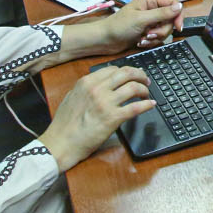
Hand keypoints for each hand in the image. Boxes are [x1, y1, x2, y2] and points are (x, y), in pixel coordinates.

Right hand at [37, 66, 152, 169]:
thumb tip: (100, 84)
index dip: (127, 71)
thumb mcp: (72, 97)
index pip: (113, 69)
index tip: (132, 76)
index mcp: (87, 82)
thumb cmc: (63, 124)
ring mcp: (106, 103)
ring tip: (147, 94)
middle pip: (127, 73)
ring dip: (144, 89)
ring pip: (133, 87)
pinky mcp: (113, 118)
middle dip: (140, 75)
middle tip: (146, 81)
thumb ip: (86, 88)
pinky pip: (136, 107)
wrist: (60, 143)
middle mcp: (97, 89)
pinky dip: (147, 104)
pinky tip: (151, 105)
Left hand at [93, 0, 185, 51]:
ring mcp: (150, 21)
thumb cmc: (118, 26)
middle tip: (149, 34)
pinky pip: (157, 38)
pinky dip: (150, 42)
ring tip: (142, 39)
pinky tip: (140, 42)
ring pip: (165, 30)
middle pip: (171, 20)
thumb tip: (180, 6)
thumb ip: (162, 13)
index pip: (173, 4)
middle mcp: (152, 10)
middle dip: (162, 30)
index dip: (178, 15)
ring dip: (155, 37)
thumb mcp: (141, 19)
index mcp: (150, 1)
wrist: (104, 40)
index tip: (178, 27)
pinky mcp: (147, 32)